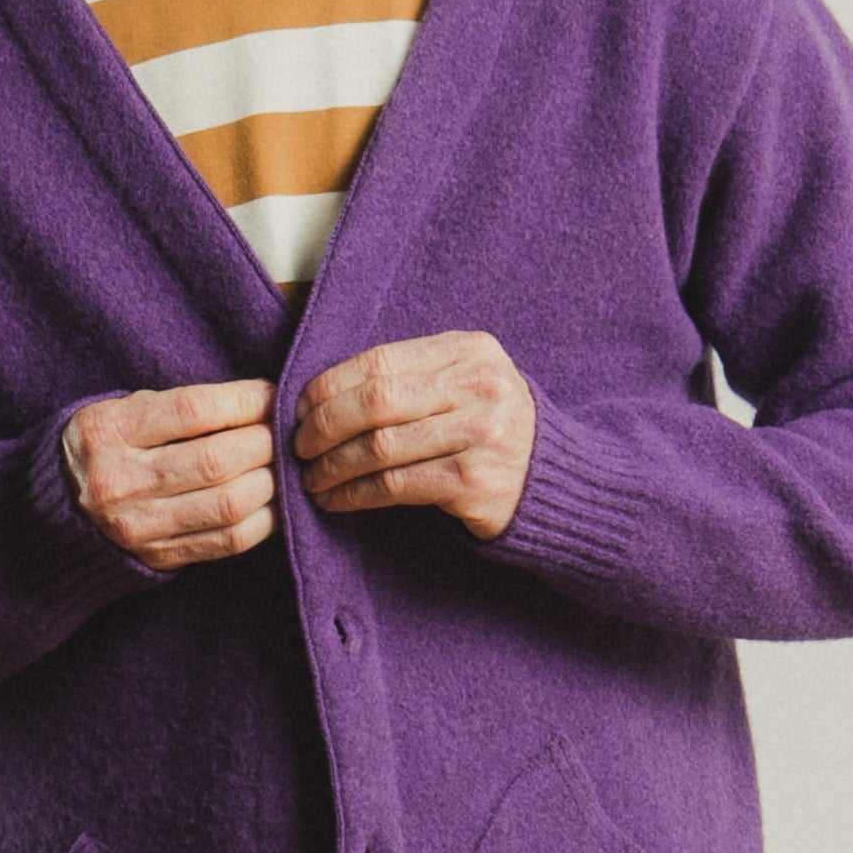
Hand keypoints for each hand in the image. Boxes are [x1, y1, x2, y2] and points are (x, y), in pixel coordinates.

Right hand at [66, 379, 278, 569]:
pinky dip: (264, 519)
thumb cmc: (105, 447)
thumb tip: (258, 403)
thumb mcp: (122, 411)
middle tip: (285, 432)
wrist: (55, 510)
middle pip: (217, 461)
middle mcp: (120, 481)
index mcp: (108, 431)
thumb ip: (180, 408)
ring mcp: (139, 525)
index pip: (194, 411)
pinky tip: (274, 500)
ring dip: (270, 481)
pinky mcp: (159, 556)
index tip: (272, 395)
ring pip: (229, 503)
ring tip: (282, 464)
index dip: (245, 401)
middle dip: (265, 442)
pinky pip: (228, 541)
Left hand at [293, 334, 538, 543]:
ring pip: (381, 446)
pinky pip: (395, 486)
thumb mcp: (466, 384)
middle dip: (324, 425)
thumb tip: (325, 390)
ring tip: (310, 478)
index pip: (381, 361)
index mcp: (470, 351)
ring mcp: (479, 434)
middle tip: (298, 446)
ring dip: (334, 465)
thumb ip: (414, 377)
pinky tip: (335, 500)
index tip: (299, 408)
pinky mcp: (474, 482)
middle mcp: (478, 387)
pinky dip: (356, 494)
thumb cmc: (492, 431)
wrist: (554, 483)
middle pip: (376, 401)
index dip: (330, 385)